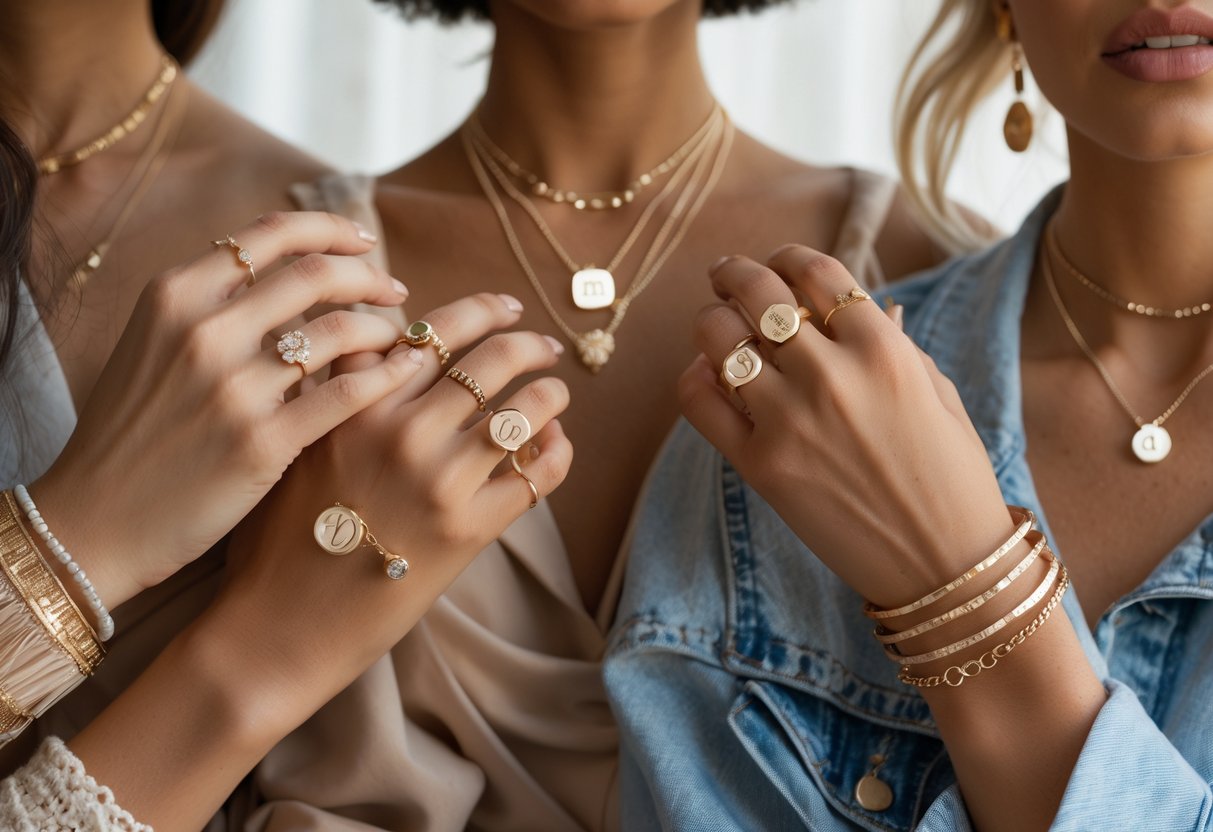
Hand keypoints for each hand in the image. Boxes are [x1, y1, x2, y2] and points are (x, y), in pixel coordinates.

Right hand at [31, 211, 414, 608]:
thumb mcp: (153, 344)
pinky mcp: (262, 442)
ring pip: (341, 332)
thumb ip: (212, 304)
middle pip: (316, 274)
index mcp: (174, 295)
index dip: (330, 230)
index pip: (271, 234)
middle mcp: (203, 330)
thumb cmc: (133, 433)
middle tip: (395, 291)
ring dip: (384, 330)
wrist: (95, 520)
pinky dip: (388, 376)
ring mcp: (233, 387)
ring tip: (398, 340)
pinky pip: (348, 393)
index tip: (362, 242)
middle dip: (369, 276)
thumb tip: (288, 271)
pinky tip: (407, 373)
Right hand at [213, 292, 572, 702]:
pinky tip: (554, 445)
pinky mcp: (469, 531)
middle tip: (543, 345)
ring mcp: (439, 481)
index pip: (430, 331)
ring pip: (524, 409)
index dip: (477, 310)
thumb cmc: (275, 540)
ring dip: (550, 393)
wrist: (278, 630)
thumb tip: (374, 350)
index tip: (502, 308)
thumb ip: (332, 396)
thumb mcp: (289, 448)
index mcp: (354, 404)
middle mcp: (400, 432)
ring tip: (556, 391)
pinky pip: (537, 474)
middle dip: (526, 343)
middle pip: (488, 358)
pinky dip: (556, 452)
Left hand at [680, 245, 1009, 607]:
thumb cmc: (952, 479)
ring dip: (712, 321)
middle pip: (757, 293)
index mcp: (885, 350)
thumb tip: (847, 308)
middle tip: (726, 274)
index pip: (816, 271)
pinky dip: (695, 378)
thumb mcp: (937, 393)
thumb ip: (891, 344)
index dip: (787, 257)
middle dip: (734, 273)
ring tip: (715, 323)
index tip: (778, 263)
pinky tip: (707, 374)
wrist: (943, 566)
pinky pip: (700, 401)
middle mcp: (832, 375)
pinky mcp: (759, 465)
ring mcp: (789, 420)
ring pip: (719, 338)